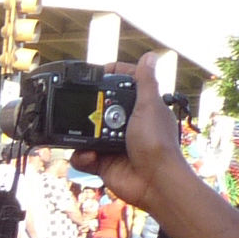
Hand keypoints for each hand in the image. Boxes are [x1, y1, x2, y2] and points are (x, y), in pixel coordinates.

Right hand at [71, 57, 192, 212]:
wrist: (153, 182)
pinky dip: (82, 156)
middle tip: (83, 111)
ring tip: (89, 140)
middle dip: (88, 111)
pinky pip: (82, 155)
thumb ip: (146, 82)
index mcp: (140, 109)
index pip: (122, 87)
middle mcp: (125, 125)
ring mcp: (112, 144)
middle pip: (99, 109)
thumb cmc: (156, 144)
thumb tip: (150, 56)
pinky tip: (91, 156)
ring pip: (86, 133)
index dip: (109, 79)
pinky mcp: (101, 162)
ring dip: (83, 137)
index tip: (96, 75)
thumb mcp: (149, 106)